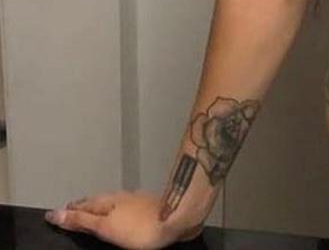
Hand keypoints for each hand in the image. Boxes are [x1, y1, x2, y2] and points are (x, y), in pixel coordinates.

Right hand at [44, 189, 203, 248]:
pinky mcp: (150, 205)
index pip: (83, 205)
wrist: (176, 218)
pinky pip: (127, 204)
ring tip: (92, 211)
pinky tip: (122, 211)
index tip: (56, 212)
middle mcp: (122, 196)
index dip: (69, 210)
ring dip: (100, 205)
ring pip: (113, 201)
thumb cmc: (140, 227)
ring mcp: (137, 199)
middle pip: (97, 201)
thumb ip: (83, 220)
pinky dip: (118, 207)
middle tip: (72, 209)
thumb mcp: (106, 226)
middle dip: (84, 205)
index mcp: (108, 201)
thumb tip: (58, 212)